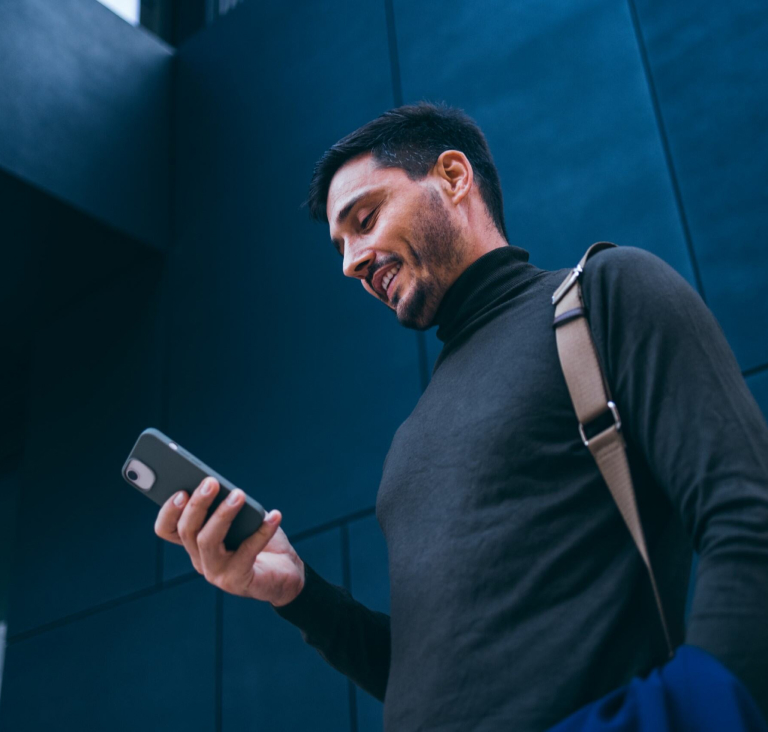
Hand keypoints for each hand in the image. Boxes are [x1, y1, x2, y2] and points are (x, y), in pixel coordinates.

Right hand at [154, 477, 304, 606]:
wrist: (286, 573)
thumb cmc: (261, 540)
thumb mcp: (244, 518)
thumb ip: (231, 505)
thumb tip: (225, 487)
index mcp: (196, 542)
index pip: (167, 529)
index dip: (168, 511)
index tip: (180, 491)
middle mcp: (201, 559)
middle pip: (187, 531)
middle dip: (197, 504)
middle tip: (212, 482)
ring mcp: (217, 573)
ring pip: (207, 541)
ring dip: (223, 514)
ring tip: (239, 494)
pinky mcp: (238, 581)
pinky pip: (247, 552)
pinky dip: (262, 531)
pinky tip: (274, 515)